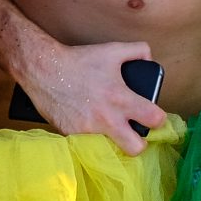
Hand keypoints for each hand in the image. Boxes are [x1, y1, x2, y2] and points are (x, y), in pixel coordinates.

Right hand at [26, 38, 166, 153]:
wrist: (42, 69)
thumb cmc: (78, 60)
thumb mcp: (111, 50)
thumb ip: (137, 50)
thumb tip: (150, 59)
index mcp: (121, 98)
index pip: (155, 120)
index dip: (157, 119)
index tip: (151, 117)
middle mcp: (107, 118)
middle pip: (136, 148)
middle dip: (138, 143)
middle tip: (131, 133)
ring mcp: (88, 129)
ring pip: (110, 150)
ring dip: (111, 141)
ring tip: (106, 128)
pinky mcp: (71, 134)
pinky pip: (86, 143)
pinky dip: (88, 135)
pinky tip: (84, 122)